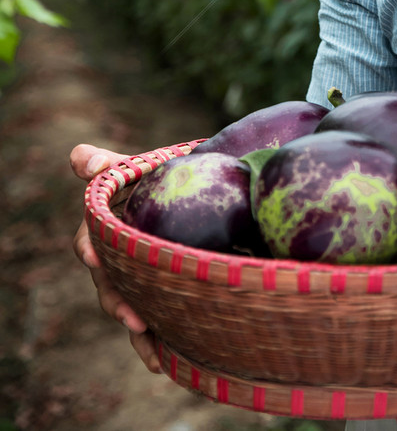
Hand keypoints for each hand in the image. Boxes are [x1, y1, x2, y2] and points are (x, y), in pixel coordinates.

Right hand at [70, 143, 161, 374]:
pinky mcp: (155, 294)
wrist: (188, 193)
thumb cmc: (154, 177)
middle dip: (116, 300)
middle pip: (107, 283)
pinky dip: (153, 345)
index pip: (89, 238)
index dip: (89, 246)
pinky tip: (163, 362)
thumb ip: (108, 164)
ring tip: (149, 339)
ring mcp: (134, 278)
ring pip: (126, 307)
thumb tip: (82, 161)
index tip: (92, 255)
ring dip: (134, 326)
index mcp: (105, 227)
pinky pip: (150, 323)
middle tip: (132, 317)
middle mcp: (115, 257)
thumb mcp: (133, 166)